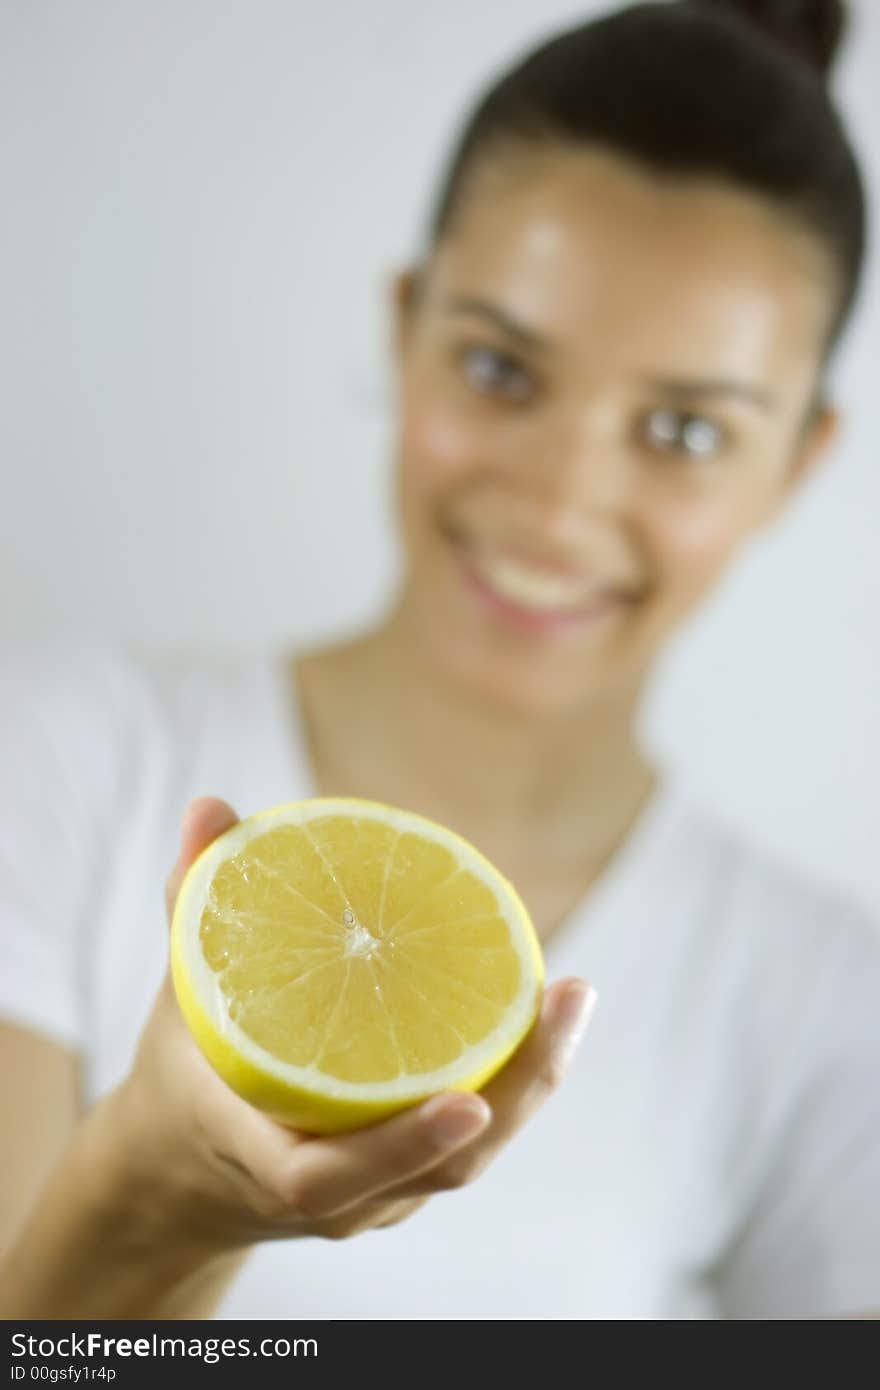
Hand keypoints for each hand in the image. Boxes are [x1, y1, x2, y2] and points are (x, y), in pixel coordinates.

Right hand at [107, 797, 596, 1250]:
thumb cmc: (184, 1074)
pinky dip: (514, 1085)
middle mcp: (335, 1199)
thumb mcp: (180, 995)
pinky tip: (548, 1016)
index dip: (402, 1145)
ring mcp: (378, 1199)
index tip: (466, 1101)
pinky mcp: (406, 1181)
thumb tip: (212, 808)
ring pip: (470, 1159)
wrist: (184, 1174)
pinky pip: (471, 1143)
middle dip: (518, 1092)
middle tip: (566, 997)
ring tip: (574, 996)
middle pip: (443, 1170)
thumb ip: (193, 904)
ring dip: (533, 1083)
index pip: (333, 1180)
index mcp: (263, 1160)